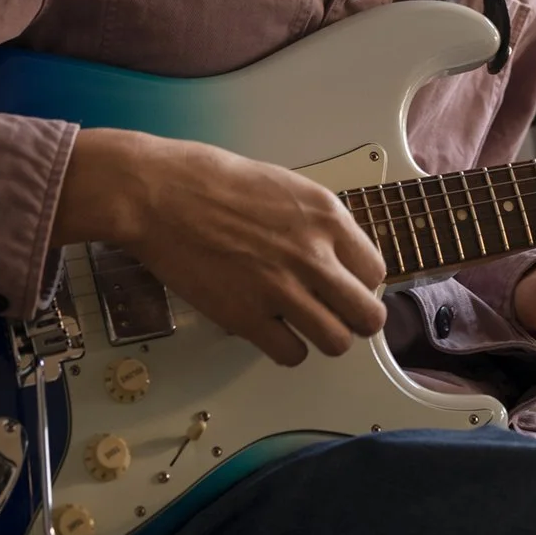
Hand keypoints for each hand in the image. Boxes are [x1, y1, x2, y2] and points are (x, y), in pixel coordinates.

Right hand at [53, 127, 387, 366]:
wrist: (160, 194)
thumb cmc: (211, 180)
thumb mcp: (283, 185)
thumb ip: (314, 222)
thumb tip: (332, 252)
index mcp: (326, 215)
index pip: (375, 270)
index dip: (361, 283)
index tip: (345, 285)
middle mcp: (313, 255)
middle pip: (368, 315)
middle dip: (355, 319)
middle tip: (335, 313)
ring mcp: (281, 289)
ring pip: (336, 342)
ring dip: (324, 338)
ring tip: (304, 325)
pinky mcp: (246, 317)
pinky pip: (290, 354)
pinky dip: (286, 348)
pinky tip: (272, 330)